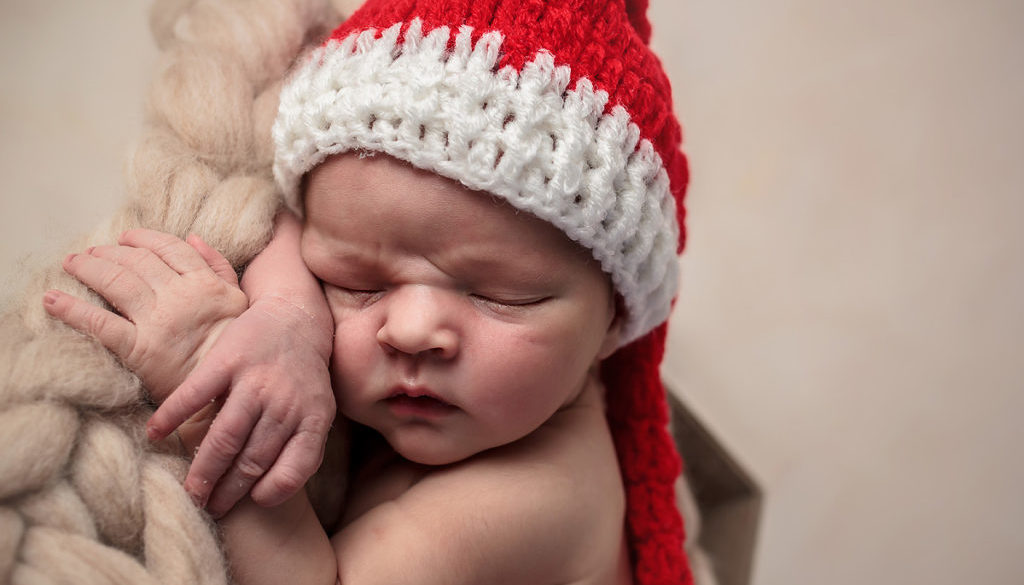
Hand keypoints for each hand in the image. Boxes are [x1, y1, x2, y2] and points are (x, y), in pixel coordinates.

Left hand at [44, 229, 247, 400]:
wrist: (230, 393)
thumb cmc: (236, 349)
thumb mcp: (239, 301)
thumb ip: (218, 267)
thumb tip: (192, 238)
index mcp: (205, 284)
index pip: (169, 248)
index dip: (143, 239)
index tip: (126, 238)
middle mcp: (181, 297)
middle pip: (137, 261)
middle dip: (110, 252)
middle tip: (91, 252)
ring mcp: (158, 321)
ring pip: (116, 281)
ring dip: (88, 267)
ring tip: (72, 263)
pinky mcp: (139, 349)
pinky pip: (99, 322)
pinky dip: (71, 309)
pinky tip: (51, 300)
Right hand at [149, 295, 335, 516]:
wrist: (296, 317)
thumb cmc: (303, 376)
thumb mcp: (318, 410)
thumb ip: (301, 446)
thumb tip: (267, 492)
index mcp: (313, 418)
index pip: (296, 467)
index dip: (272, 491)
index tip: (252, 503)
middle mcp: (286, 403)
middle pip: (252, 460)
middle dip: (228, 491)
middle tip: (208, 507)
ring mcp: (257, 381)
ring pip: (226, 438)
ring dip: (204, 470)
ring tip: (189, 491)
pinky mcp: (229, 359)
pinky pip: (196, 394)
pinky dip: (172, 415)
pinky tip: (155, 434)